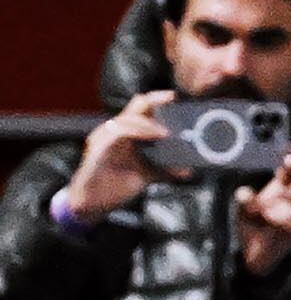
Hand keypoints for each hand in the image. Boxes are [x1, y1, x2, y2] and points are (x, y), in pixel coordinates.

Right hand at [63, 90, 174, 222]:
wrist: (93, 203)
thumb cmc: (115, 186)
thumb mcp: (146, 174)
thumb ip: (164, 170)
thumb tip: (188, 170)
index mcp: (125, 133)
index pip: (140, 109)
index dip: (155, 100)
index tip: (174, 97)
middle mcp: (114, 131)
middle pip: (134, 107)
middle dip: (154, 100)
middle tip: (172, 99)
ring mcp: (105, 137)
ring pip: (127, 119)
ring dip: (149, 124)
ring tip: (167, 133)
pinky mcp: (99, 147)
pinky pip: (119, 132)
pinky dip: (137, 132)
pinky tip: (152, 137)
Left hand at [234, 151, 290, 276]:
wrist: (254, 256)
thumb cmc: (252, 229)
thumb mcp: (243, 209)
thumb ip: (244, 198)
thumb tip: (247, 193)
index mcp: (279, 191)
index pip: (290, 171)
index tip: (290, 147)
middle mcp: (290, 202)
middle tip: (288, 161)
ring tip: (277, 192)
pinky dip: (281, 219)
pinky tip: (269, 217)